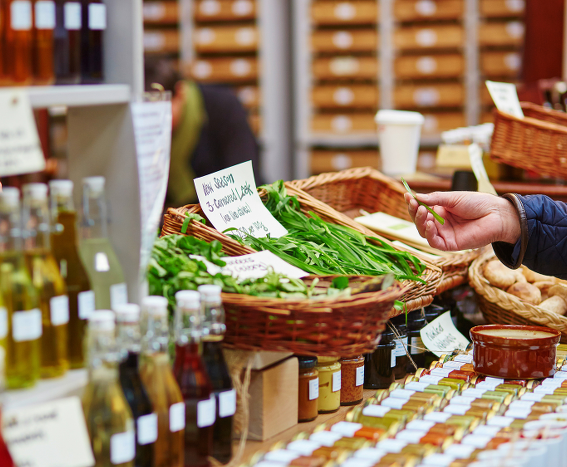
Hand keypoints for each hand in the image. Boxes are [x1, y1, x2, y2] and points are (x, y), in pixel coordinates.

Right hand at [404, 191, 520, 250]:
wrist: (496, 214)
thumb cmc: (478, 203)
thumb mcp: (453, 198)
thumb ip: (435, 199)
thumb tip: (416, 196)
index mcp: (440, 211)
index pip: (421, 209)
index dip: (413, 204)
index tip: (407, 196)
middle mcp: (440, 223)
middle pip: (420, 221)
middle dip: (415, 212)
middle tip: (414, 204)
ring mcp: (444, 234)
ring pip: (424, 232)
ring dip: (420, 222)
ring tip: (422, 211)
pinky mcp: (450, 244)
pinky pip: (434, 242)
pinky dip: (430, 234)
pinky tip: (431, 224)